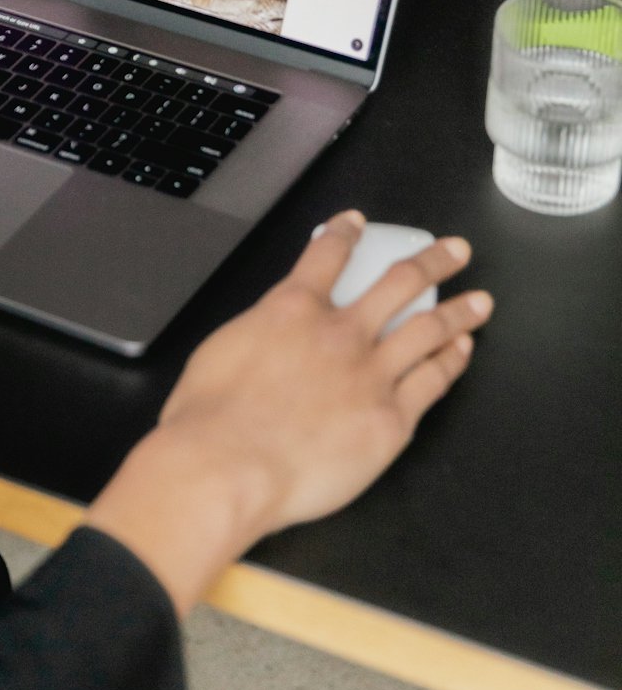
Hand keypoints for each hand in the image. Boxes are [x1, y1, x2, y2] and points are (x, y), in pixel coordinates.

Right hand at [85, 211, 492, 613]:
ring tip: (479, 301)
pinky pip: (432, 382)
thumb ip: (256, 333)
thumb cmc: (210, 421)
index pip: (325, 255)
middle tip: (454, 251)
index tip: (357, 223)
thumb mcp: (220, 351)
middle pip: (400, 282)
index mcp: (292, 309)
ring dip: (458, 311)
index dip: (345, 233)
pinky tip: (461, 352)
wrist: (228, 466)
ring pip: (428, 330)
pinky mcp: (391, 420)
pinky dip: (451, 361)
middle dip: (432, 261)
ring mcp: (371, 375)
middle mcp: (340, 333)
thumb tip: (266, 334)